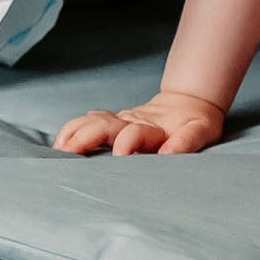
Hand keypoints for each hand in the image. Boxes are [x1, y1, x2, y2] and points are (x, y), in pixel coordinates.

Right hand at [52, 91, 226, 155]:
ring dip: (74, 133)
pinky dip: (73, 130)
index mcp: (154, 129)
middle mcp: (133, 122)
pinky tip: (60, 143)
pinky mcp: (113, 122)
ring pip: (92, 122)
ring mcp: (121, 121)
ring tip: (58, 149)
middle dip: (85, 137)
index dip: (126, 142)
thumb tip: (168, 155)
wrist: (187, 103)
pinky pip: (89, 122)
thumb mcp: (200, 132)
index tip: (118, 155)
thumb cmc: (195, 123)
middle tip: (68, 153)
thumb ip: (186, 142)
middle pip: (104, 125)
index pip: (135, 133)